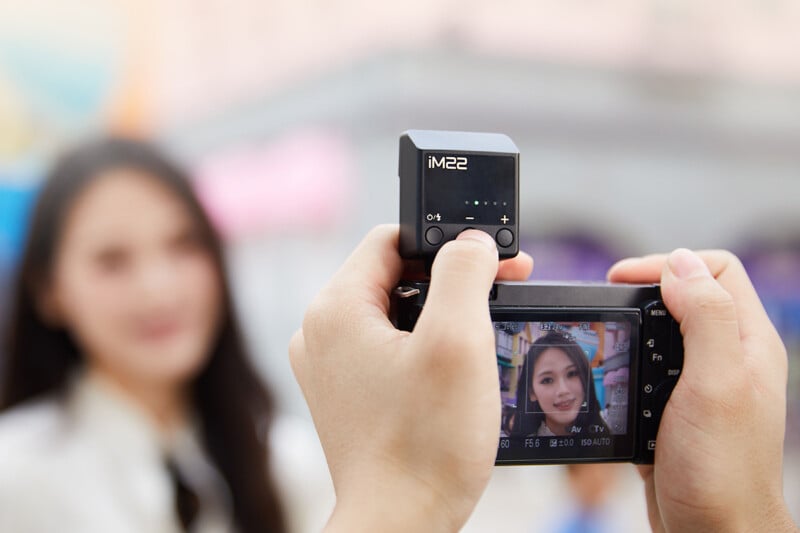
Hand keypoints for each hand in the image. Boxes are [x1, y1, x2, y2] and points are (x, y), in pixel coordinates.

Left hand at [289, 225, 532, 531]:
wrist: (399, 524)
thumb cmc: (425, 444)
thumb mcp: (458, 341)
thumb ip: (464, 273)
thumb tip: (470, 242)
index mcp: (337, 308)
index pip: (392, 239)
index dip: (446, 243)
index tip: (488, 262)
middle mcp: (321, 331)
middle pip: (393, 274)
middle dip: (448, 281)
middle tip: (494, 298)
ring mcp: (329, 365)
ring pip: (392, 312)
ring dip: (437, 317)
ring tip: (473, 345)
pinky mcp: (344, 392)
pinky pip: (385, 347)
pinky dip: (420, 349)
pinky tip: (448, 374)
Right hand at [608, 249, 795, 531]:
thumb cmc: (721, 469)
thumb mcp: (715, 384)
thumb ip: (705, 318)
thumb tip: (680, 263)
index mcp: (747, 341)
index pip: (715, 269)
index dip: (667, 264)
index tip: (621, 278)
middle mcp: (729, 356)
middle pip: (688, 293)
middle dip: (645, 289)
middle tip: (607, 302)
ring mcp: (704, 382)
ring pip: (665, 329)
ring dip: (634, 326)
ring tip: (607, 337)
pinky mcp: (678, 407)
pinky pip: (650, 366)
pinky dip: (628, 362)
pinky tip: (613, 378)